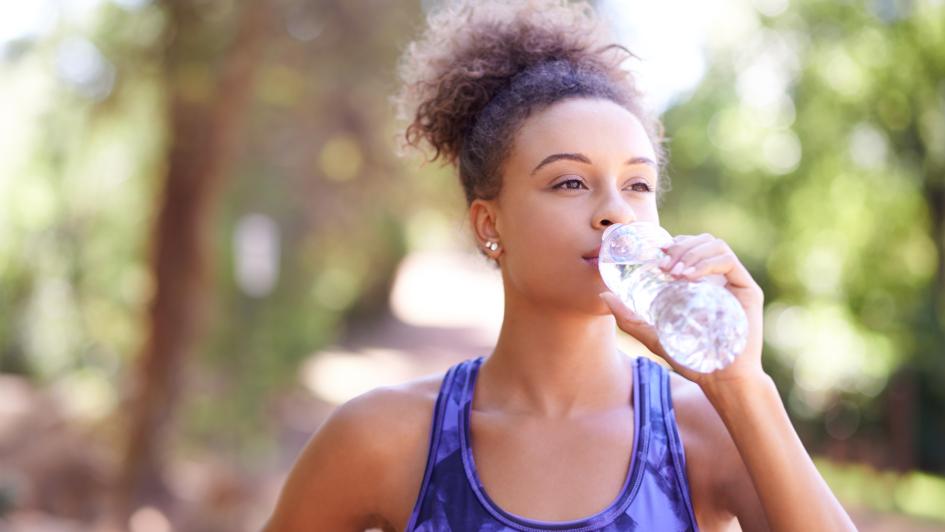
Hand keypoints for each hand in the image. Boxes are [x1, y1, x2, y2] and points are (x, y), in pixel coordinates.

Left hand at [599, 233, 766, 390]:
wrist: (720, 380)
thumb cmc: (691, 358)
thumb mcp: (653, 334)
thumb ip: (630, 318)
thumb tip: (604, 296)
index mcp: (701, 281)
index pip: (688, 247)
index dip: (671, 244)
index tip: (654, 254)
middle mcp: (719, 277)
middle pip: (701, 240)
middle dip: (679, 246)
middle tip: (662, 264)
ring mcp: (734, 282)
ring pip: (715, 245)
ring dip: (691, 252)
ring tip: (674, 271)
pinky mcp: (748, 290)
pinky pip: (728, 261)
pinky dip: (706, 263)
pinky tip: (689, 277)